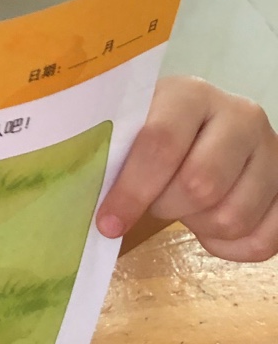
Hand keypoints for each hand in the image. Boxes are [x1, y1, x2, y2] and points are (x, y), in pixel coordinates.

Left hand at [97, 77, 277, 261]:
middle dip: (166, 206)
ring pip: (233, 217)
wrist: (201, 125)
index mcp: (191, 94)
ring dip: (198, 226)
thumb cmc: (152, 131)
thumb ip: (112, 153)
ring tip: (183, 207)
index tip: (106, 222)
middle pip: (201, 185)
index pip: (161, 143)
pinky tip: (208, 230)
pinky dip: (229, 249)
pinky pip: (264, 241)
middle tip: (155, 202)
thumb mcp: (131, 127)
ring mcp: (271, 151)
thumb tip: (83, 200)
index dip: (131, 189)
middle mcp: (240, 115)